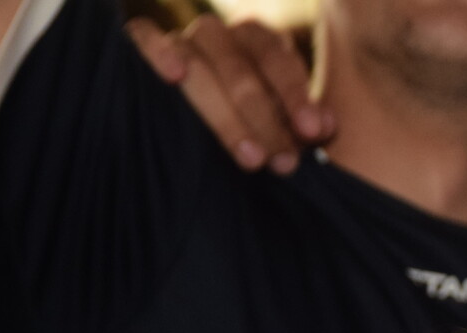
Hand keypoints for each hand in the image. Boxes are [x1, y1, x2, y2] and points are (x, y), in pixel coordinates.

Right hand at [127, 13, 332, 173]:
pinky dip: (158, 50)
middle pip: (240, 66)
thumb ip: (302, 124)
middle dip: (265, 117)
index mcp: (256, 44)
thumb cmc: (248, 134)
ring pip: (199, 61)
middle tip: (285, 162)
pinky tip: (173, 75)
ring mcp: (180, 40)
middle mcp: (219, 36)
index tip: (314, 132)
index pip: (277, 59)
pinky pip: (143, 37)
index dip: (297, 95)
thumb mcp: (279, 129)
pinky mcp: (141, 46)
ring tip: (250, 157)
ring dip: (226, 113)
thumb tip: (326, 126)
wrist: (187, 133)